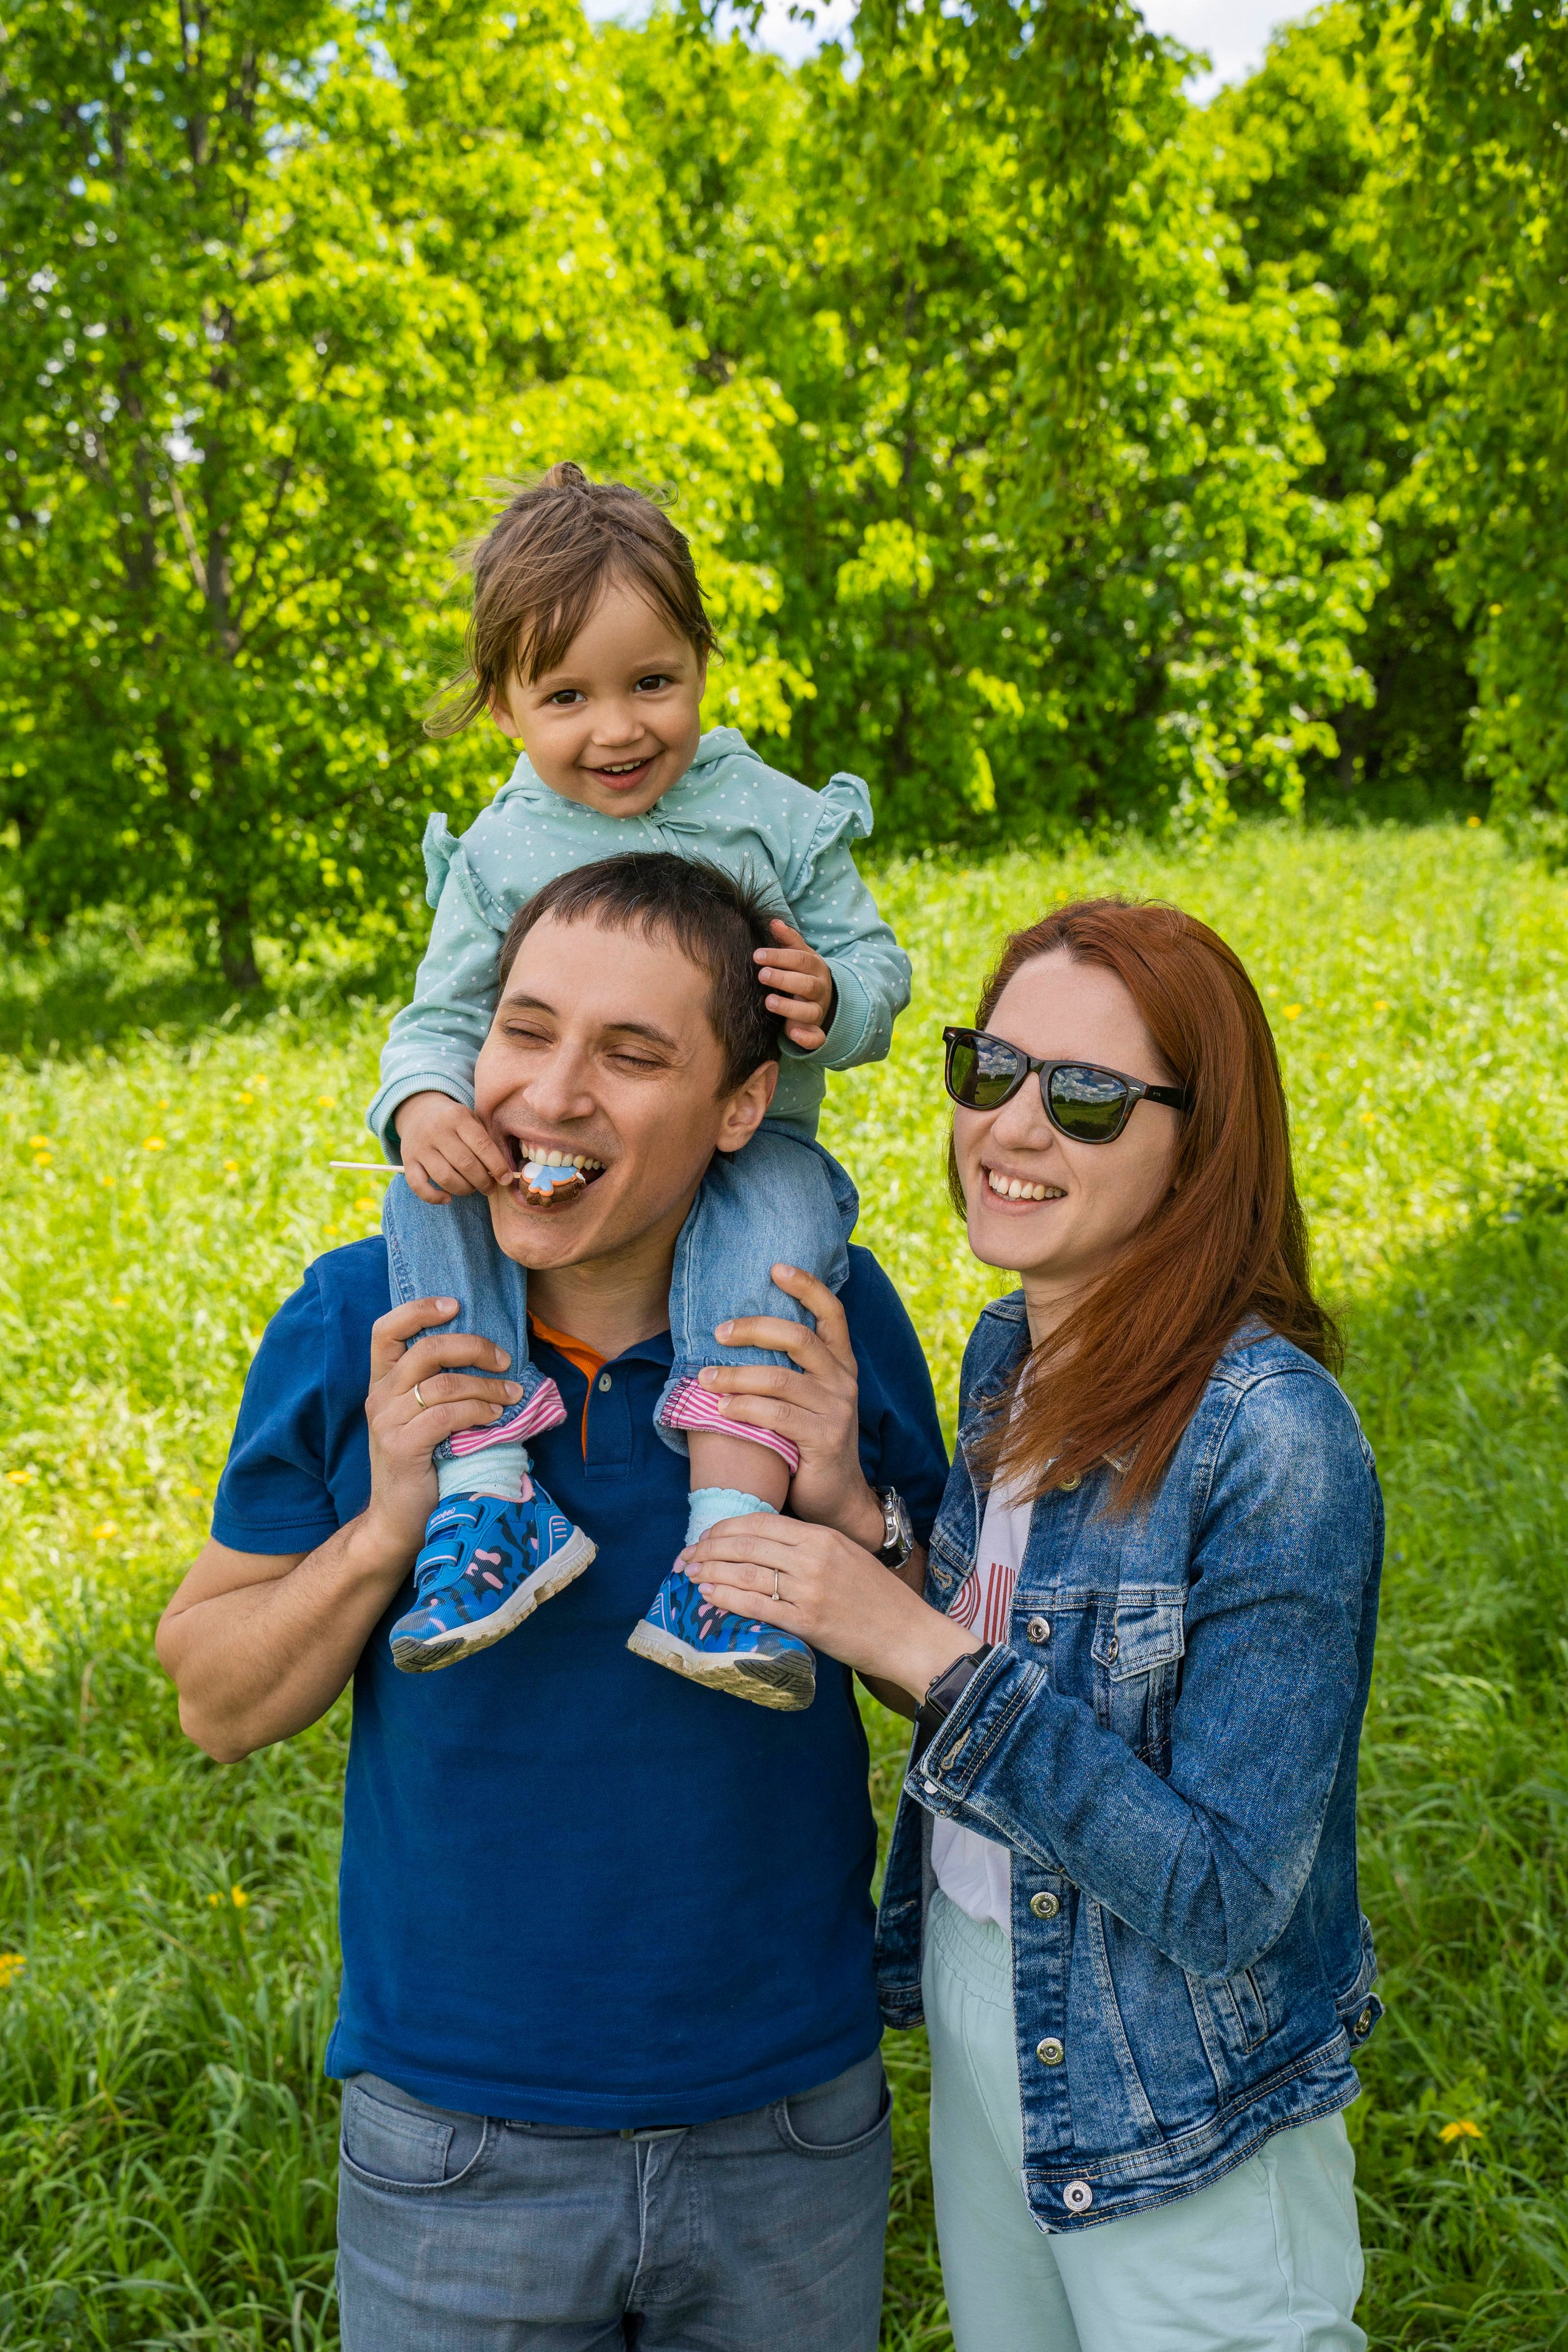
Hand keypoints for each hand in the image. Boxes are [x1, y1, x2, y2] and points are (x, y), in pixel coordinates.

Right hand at [361, 1298, 521, 1559]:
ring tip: (511, 1395)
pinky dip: (477, 1411)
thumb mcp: (426, 1418)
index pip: (386, 1330)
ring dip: (486, 1386)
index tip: (456, 1305)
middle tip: (505, 1358)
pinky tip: (495, 1419)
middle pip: (426, 1349)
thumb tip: (492, 1354)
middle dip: (472, 1347)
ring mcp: (387, 1422)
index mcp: (383, 1382)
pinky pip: (447, 1415)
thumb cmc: (425, 1465)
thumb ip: (441, 1386)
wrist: (398, 1521)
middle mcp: (379, 1396)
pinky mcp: (401, 1446)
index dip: (419, 1309)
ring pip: (443, 1383)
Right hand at [395, 1091, 512, 1203]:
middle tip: (490, 1187)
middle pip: (465, 1164)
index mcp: (457, 1117)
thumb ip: (485, 1141)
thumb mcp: (471, 1119)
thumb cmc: (453, 1121)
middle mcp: (436, 1130)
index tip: (506, 1179)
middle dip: (483, 1181)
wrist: (418, 1111)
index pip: (482, 1145)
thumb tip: (502, 1174)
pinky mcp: (407, 1161)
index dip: (497, 1166)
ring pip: (445, 1177)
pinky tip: (448, 1198)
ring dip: (464, 1189)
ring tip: (472, 1188)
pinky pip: (418, 1186)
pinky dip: (434, 1197)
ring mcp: (420, 1147)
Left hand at [685, 1516, 979, 1699]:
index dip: (726, 1528)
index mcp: (822, 1536)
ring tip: (691, 1574)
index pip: (761, 1522)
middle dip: (709, 1548)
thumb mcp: (847, 1557)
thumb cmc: (878, 1599)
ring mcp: (809, 1589)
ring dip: (711, 1571)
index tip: (706, 1537)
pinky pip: (755, 1605)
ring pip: (746, 1572)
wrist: (909, 1635)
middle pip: (747, 1544)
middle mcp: (813, 1557)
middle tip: (687, 1556)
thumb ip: (809, 1549)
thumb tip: (763, 1551)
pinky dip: (726, 1598)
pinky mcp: (807, 1621)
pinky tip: (708, 1596)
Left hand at [701, 1265, 884, 1546]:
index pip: (832, 1313)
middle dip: (755, 1328)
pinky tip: (722, 1410)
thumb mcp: (806, 1399)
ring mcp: (837, 1410)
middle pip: (799, 1338)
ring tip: (705, 1377)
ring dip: (736, 1375)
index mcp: (841, 1364)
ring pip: (780, 1379)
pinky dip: (744, 1409)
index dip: (807, 1286)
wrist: (837, 1499)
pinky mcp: (824, 1439)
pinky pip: (777, 1415)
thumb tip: (734, 1338)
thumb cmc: (809, 1442)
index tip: (775, 1267)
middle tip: (719, 1331)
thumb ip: (788, 1369)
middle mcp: (843, 1381)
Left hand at [755, 920, 836, 1051]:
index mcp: (815, 968)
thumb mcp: (800, 955)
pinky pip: (816, 1037)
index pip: (800, 959)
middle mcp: (819, 989)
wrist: (824, 1000)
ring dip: (789, 1007)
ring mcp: (818, 1011)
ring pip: (810, 1011)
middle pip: (806, 984)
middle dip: (784, 979)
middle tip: (762, 974)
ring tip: (768, 1001)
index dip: (779, 956)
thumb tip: (773, 921)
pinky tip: (793, 1033)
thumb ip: (788, 940)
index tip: (757, 955)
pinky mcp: (814, 1030)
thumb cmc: (803, 974)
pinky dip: (807, 1037)